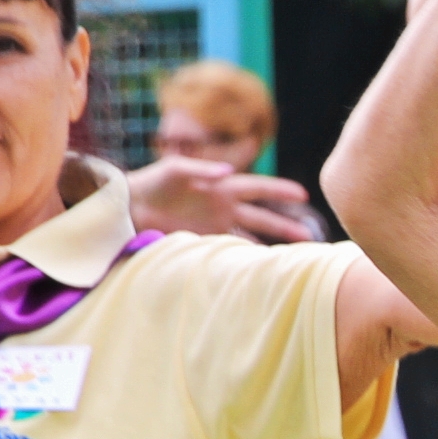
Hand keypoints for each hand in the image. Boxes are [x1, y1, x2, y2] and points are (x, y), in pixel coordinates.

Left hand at [125, 155, 321, 243]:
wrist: (129, 207)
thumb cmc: (152, 182)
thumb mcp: (175, 169)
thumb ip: (202, 169)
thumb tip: (229, 170)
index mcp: (221, 186)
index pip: (258, 188)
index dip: (280, 191)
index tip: (303, 196)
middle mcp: (223, 207)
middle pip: (261, 217)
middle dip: (284, 226)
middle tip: (308, 237)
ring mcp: (214, 226)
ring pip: (249, 237)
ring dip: (268, 247)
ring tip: (289, 259)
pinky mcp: (202, 242)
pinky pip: (228, 250)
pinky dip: (242, 259)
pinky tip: (256, 269)